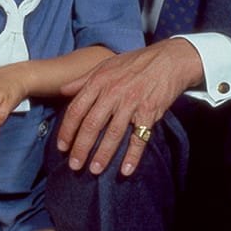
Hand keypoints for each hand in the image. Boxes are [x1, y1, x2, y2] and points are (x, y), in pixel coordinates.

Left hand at [54, 38, 202, 176]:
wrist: (169, 60)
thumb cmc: (135, 63)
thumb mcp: (105, 65)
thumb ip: (83, 80)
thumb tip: (62, 90)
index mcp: (99, 82)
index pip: (76, 109)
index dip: (67, 130)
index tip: (61, 146)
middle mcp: (113, 93)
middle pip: (92, 125)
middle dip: (81, 148)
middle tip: (74, 165)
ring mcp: (132, 103)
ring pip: (113, 134)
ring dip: (103, 155)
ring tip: (94, 170)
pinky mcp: (150, 112)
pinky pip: (139, 137)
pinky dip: (133, 155)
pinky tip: (126, 170)